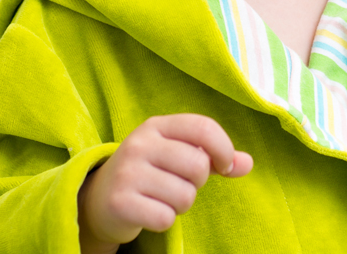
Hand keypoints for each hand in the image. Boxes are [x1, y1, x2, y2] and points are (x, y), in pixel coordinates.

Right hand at [78, 114, 252, 253]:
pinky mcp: (120, 202)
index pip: (203, 127)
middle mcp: (140, 144)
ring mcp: (127, 173)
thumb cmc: (149, 173)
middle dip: (197, 183)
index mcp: (157, 126)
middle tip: (178, 184)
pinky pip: (166, 218)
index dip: (224, 149)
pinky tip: (150, 212)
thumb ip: (214, 157)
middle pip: (198, 166)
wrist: (98, 199)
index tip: (224, 166)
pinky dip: (164, 220)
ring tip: (162, 198)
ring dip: (181, 204)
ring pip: (185, 196)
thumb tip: (247, 163)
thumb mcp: (177, 155)